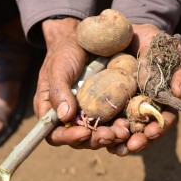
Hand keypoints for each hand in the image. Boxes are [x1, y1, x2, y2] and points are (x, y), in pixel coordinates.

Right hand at [38, 17, 130, 149]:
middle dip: (95, 140)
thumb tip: (65, 117)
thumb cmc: (63, 53)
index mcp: (51, 111)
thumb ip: (59, 92)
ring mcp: (86, 113)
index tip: (84, 132)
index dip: (68, 138)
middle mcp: (68, 116)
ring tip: (123, 132)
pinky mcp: (102, 108)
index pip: (55, 134)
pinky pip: (109, 121)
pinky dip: (118, 125)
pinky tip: (129, 123)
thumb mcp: (58, 69)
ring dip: (110, 136)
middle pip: (80, 138)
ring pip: (97, 133)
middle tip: (111, 135)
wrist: (80, 40)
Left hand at [106, 24, 180, 155]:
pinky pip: (110, 121)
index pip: (166, 118)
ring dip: (123, 142)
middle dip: (141, 140)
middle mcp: (146, 107)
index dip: (161, 127)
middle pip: (146, 130)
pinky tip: (101, 138)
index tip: (152, 132)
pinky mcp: (111, 104)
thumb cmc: (150, 41)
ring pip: (128, 131)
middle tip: (132, 145)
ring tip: (116, 148)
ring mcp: (128, 107)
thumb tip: (178, 92)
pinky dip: (108, 132)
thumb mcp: (169, 50)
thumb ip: (180, 69)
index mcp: (162, 98)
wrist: (124, 33)